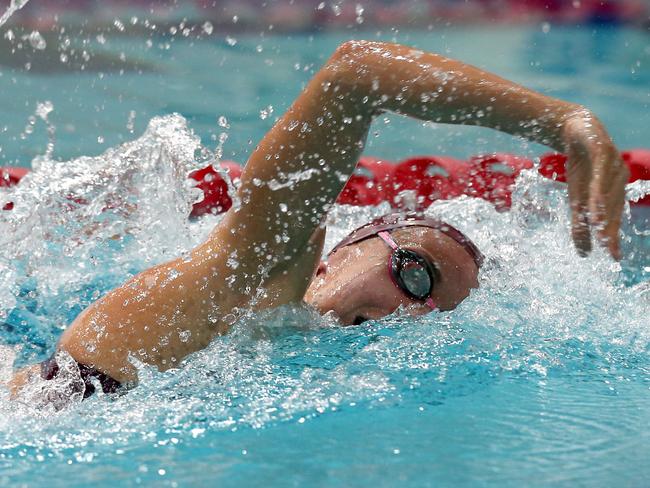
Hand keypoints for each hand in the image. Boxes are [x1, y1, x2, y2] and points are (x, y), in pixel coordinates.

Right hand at [562, 109, 627, 258]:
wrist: (575, 129)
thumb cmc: (579, 166)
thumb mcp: (575, 197)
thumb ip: (579, 223)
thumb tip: (583, 254)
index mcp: (615, 191)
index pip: (614, 217)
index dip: (613, 236)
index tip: (613, 258)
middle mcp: (620, 179)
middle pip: (613, 207)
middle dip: (610, 228)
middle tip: (606, 248)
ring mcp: (613, 164)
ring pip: (608, 193)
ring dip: (604, 213)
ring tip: (599, 232)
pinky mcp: (603, 151)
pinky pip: (601, 174)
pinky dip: (598, 190)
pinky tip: (594, 205)